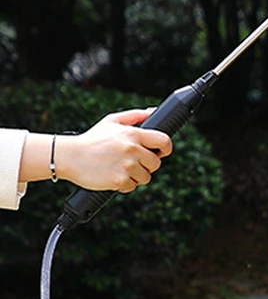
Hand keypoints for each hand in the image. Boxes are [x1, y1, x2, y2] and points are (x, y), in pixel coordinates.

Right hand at [54, 110, 172, 192]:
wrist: (70, 156)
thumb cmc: (92, 139)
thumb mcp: (112, 121)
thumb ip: (135, 115)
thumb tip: (153, 111)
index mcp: (133, 134)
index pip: (164, 141)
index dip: (166, 148)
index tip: (162, 151)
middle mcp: (132, 149)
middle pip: (156, 163)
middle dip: (148, 164)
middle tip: (136, 162)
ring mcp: (126, 166)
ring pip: (146, 177)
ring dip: (137, 176)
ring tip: (123, 169)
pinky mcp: (119, 181)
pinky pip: (132, 186)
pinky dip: (125, 184)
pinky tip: (115, 176)